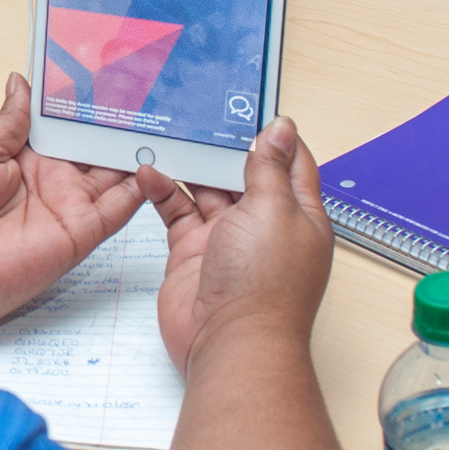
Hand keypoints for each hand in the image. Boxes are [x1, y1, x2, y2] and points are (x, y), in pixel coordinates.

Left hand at [0, 74, 143, 372]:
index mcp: (26, 156)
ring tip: (162, 111)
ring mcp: (71, 204)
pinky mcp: (83, 230)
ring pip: (116, 168)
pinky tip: (155, 157)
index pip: (64, 120)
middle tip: (146, 81)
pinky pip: (122, 205)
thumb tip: (20, 81)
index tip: (105, 65)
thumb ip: (9, 121)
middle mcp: (54, 178)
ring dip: (136, 144)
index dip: (82, 97)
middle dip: (119, 116)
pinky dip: (142, 183)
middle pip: (95, 141)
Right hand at [135, 116, 333, 372]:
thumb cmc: (265, 287)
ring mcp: (227, 239)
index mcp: (297, 214)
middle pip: (244, 174)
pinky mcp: (193, 253)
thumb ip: (269, 167)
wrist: (231, 344)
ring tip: (170, 135)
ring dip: (190, 166)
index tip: (254, 104)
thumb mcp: (273, 209)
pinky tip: (151, 172)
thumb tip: (281, 129)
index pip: (291, 162)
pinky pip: (177, 213)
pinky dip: (163, 191)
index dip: (275, 134)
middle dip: (224, 146)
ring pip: (206, 190)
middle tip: (201, 113)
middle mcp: (263, 225)